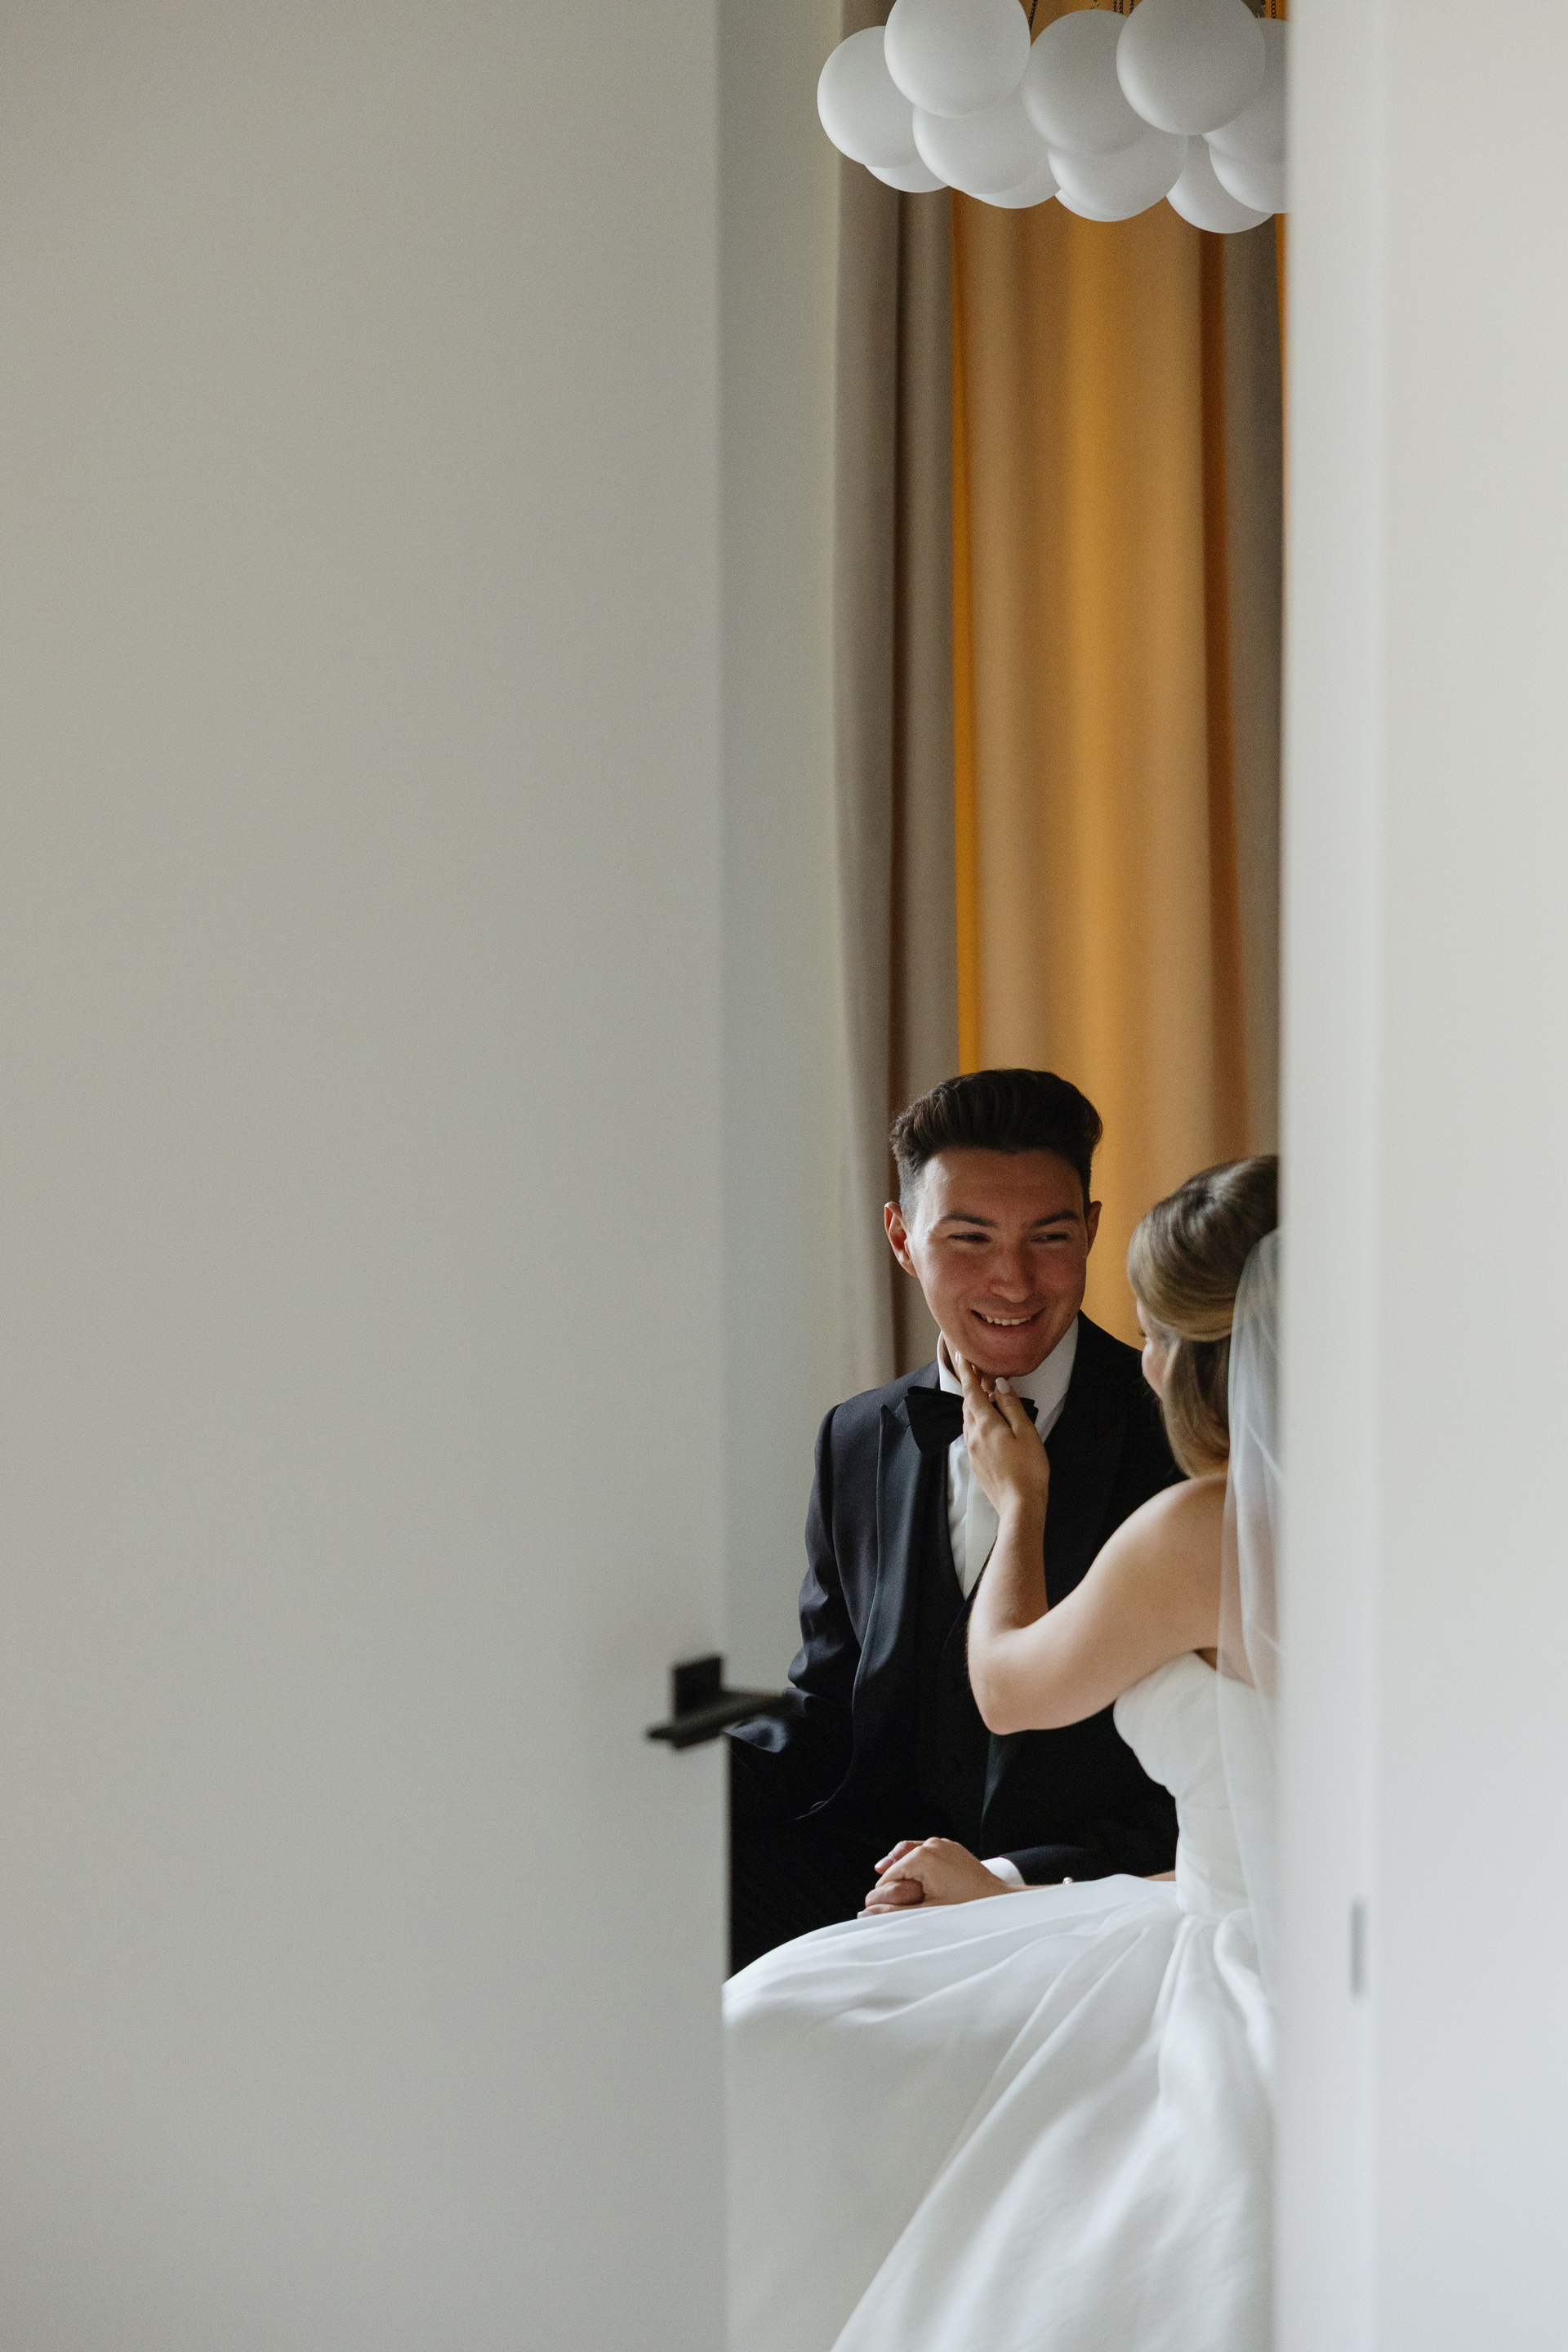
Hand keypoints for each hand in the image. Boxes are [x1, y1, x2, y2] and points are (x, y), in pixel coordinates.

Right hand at [861, 1836, 1018, 1913]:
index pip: (890, 1875)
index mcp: (922, 1856)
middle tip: (893, 1902)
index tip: (884, 1909)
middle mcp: (932, 1844)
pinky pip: (928, 1854)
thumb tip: (866, 1912)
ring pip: (912, 1856)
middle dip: (895, 1882)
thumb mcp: (927, 1913)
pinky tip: (922, 1884)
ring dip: (907, 1874)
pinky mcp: (952, 1848)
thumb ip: (893, 1912)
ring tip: (905, 1893)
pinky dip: (921, 1867)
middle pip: (899, 1862)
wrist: (1000, 1903)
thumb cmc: (968, 1909)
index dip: (884, 1895)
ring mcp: (943, 1844)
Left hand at [954, 1349, 1050, 1525]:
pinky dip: (979, 1421)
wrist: (1019, 1506)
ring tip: (988, 1396)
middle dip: (972, 1387)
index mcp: (984, 1424)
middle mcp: (973, 1435)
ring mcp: (973, 1450)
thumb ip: (1011, 1406)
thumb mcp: (1025, 1431)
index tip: (962, 1356)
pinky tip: (992, 1424)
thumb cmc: (1028, 1469)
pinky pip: (974, 1434)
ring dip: (975, 1405)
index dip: (966, 1372)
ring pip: (969, 1420)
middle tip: (981, 1373)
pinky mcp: (977, 1463)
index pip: (971, 1391)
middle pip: (968, 1404)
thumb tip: (999, 1385)